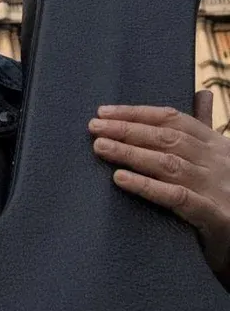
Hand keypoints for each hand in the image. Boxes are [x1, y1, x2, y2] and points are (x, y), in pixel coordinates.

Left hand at [88, 90, 229, 285]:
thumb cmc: (227, 193)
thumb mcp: (219, 158)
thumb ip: (205, 127)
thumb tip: (202, 93)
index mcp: (215, 144)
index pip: (171, 119)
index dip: (136, 113)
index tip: (103, 112)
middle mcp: (217, 162)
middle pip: (166, 139)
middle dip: (127, 130)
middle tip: (93, 127)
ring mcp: (217, 189)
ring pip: (168, 164)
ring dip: (130, 153)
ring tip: (99, 147)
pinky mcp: (216, 217)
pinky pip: (178, 198)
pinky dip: (148, 186)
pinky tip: (120, 179)